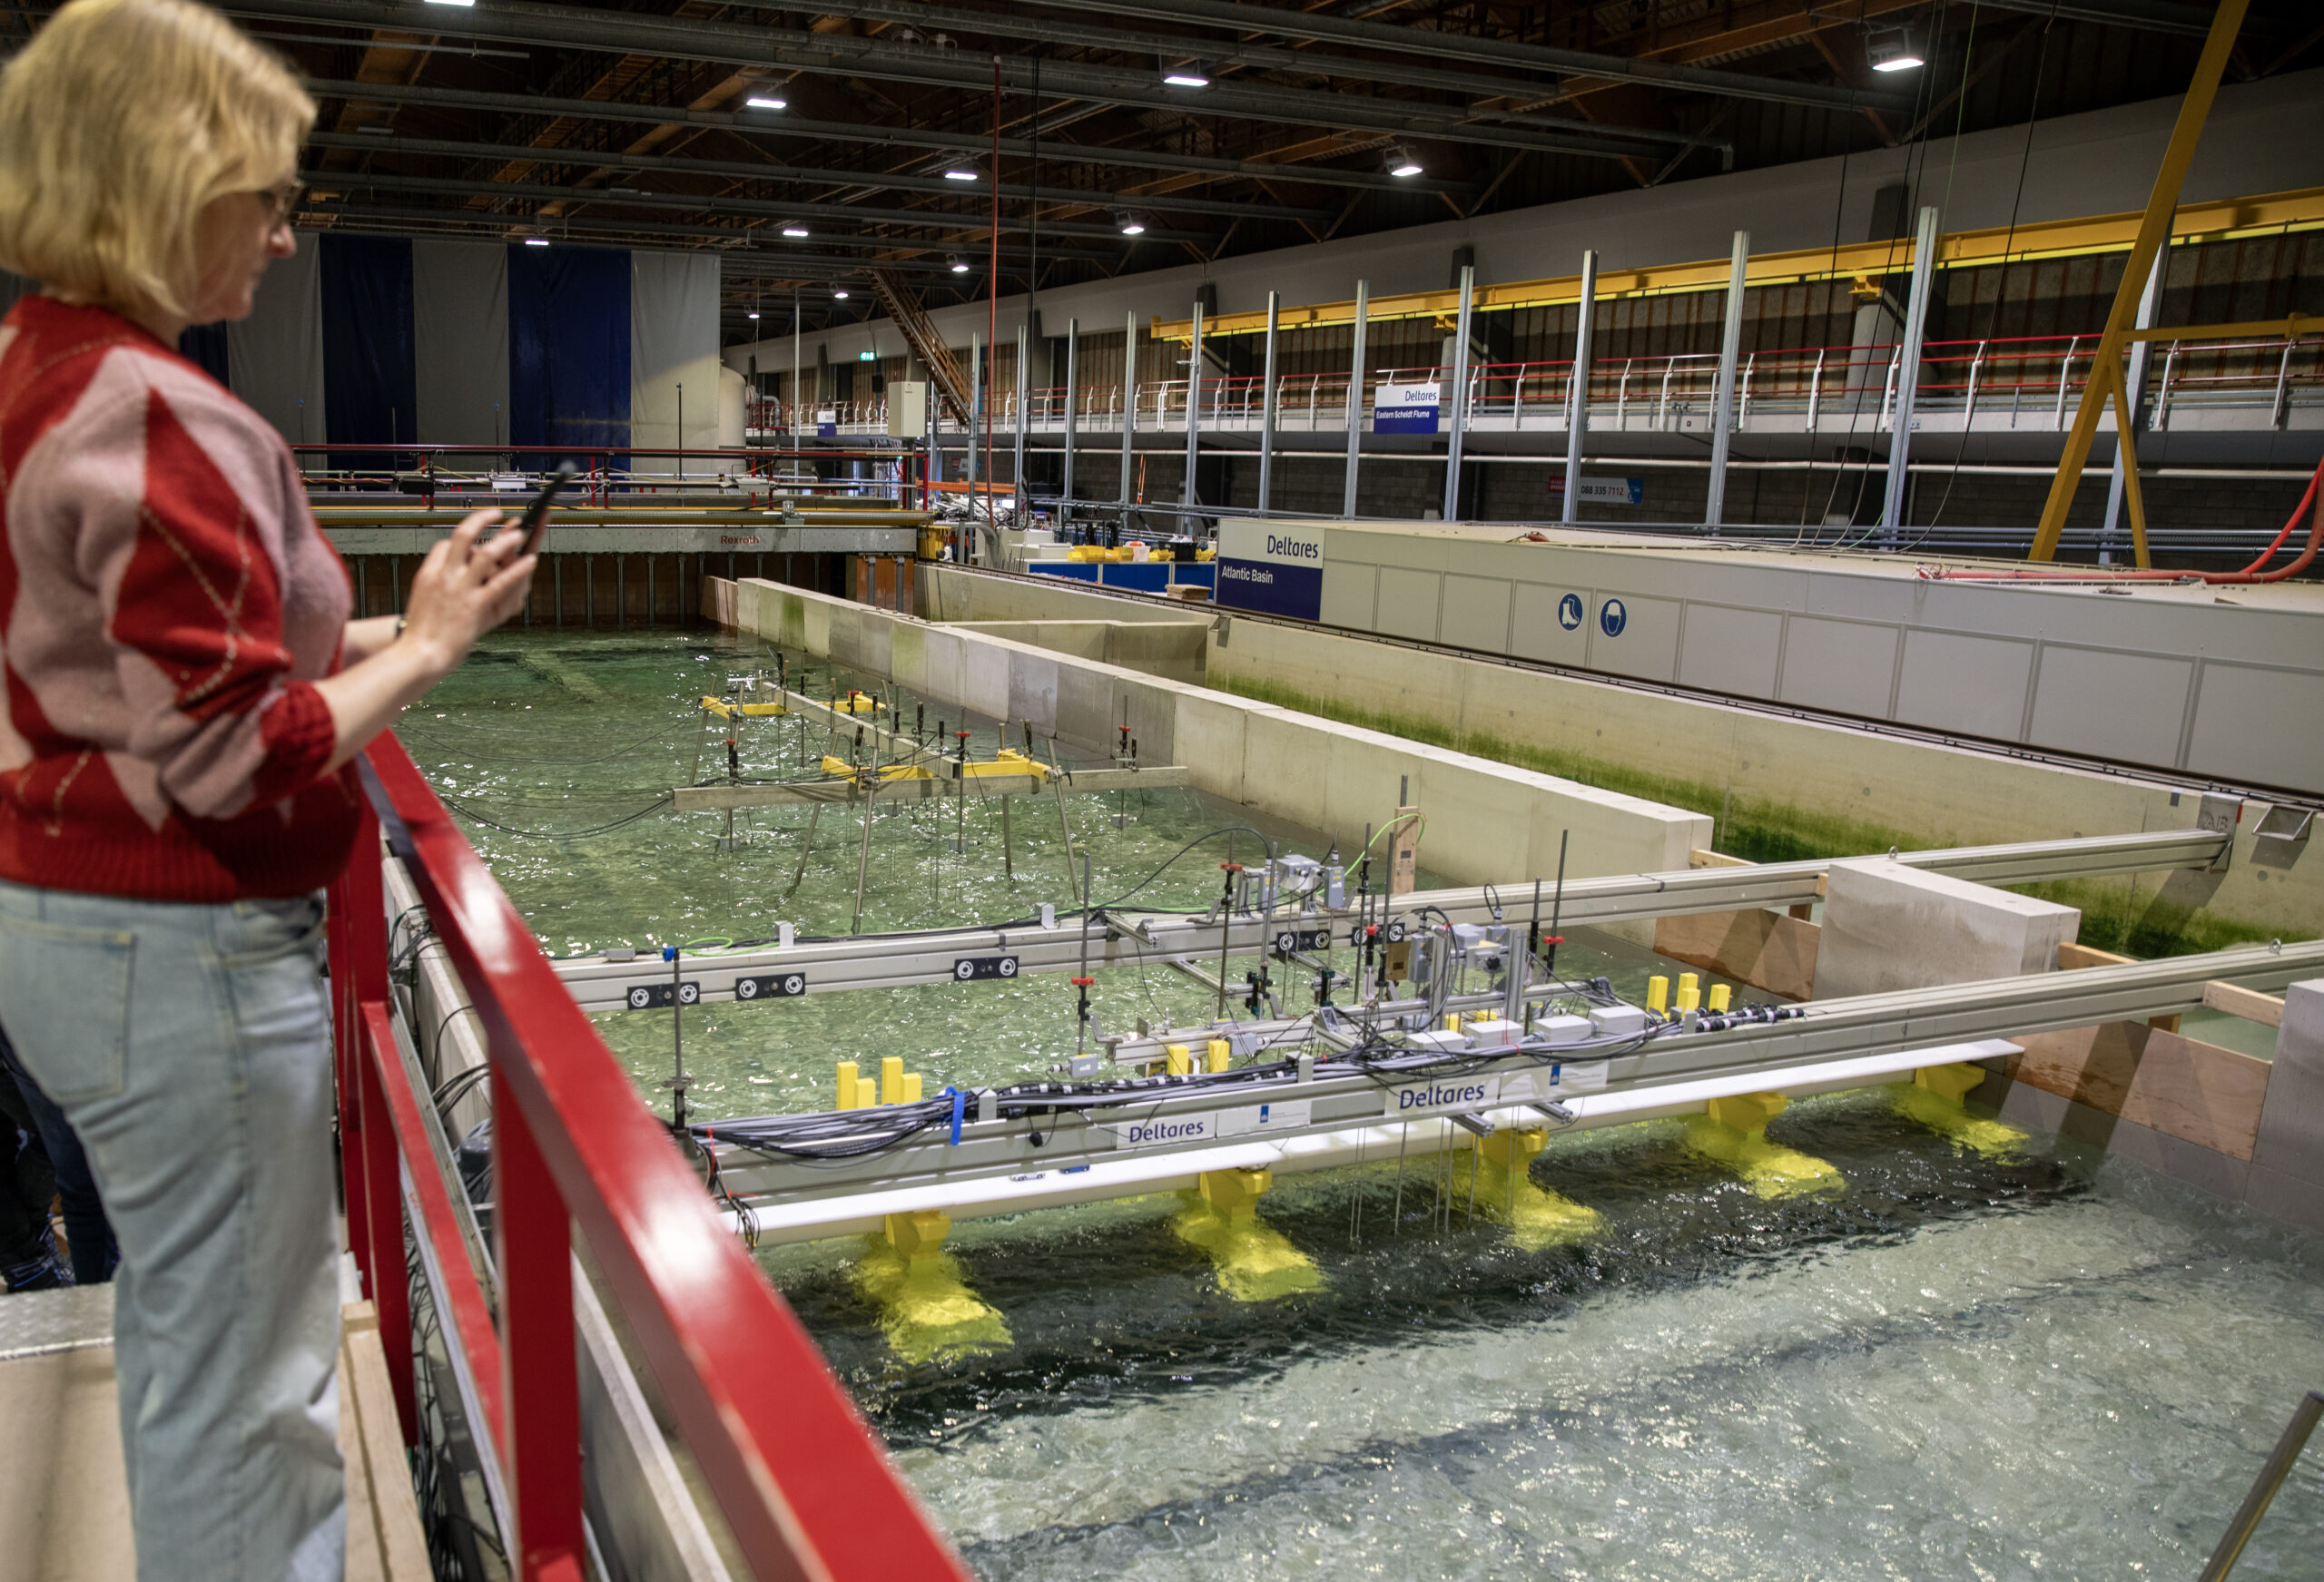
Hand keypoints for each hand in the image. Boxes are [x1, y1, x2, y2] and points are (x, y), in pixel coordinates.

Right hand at [397, 507, 537, 677]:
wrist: (419, 654)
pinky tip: (530, 560)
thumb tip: (446, 563)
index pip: (442, 545)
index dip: (460, 540)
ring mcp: (460, 590)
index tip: (474, 538)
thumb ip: (434, 579)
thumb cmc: (422, 632)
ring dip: (505, 541)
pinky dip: (518, 570)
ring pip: (485, 555)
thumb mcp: (421, 598)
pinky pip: (501, 583)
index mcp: (428, 574)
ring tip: (519, 532)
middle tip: (495, 512)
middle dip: (480, 519)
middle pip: (462, 536)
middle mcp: (444, 577)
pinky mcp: (475, 607)